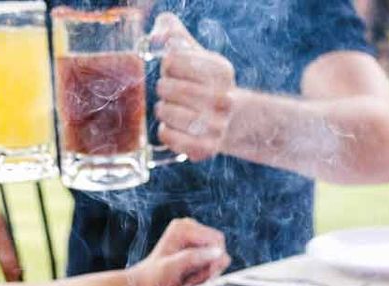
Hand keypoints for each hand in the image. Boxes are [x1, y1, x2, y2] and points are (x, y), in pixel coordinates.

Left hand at [126, 218, 230, 285]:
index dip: (213, 261)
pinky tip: (191, 280)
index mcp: (183, 227)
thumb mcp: (172, 269)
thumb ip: (194, 258)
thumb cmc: (153, 279)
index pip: (216, 240)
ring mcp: (194, 239)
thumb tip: (218, 252)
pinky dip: (205, 275)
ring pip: (218, 258)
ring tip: (188, 281)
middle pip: (219, 249)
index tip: (197, 278)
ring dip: (207, 274)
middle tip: (191, 282)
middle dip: (209, 269)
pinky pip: (214, 263)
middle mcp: (190, 228)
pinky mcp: (197, 249)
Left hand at [151, 13, 234, 160]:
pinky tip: (173, 128)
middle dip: (164, 88)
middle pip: (167, 87)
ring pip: (166, 112)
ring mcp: (217, 126)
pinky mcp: (206, 148)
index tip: (178, 71)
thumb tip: (159, 34)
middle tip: (172, 92)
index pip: (173, 60)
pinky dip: (165, 132)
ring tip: (172, 110)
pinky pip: (169, 137)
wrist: (229, 121)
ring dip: (163, 110)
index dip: (168, 65)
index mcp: (222, 71)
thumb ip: (173, 35)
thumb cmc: (203, 83)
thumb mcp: (194, 55)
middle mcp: (224, 99)